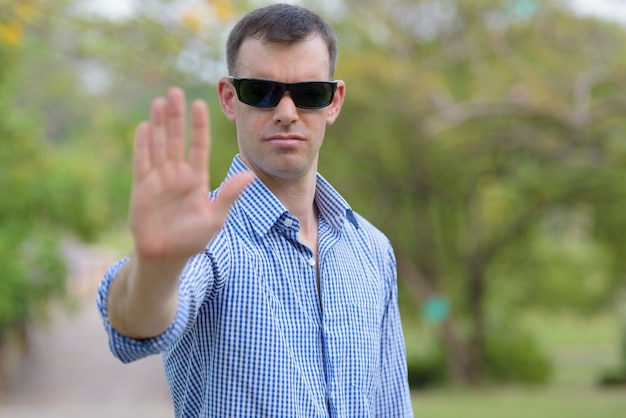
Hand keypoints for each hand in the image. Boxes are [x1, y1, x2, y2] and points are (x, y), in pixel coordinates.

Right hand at [129, 87, 252, 260]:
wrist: (166, 257)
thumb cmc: (192, 240)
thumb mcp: (215, 217)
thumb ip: (229, 194)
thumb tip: (251, 175)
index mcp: (196, 179)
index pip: (199, 146)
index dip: (199, 126)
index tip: (201, 105)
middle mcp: (177, 174)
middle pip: (177, 139)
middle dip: (176, 116)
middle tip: (176, 92)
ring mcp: (159, 179)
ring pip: (159, 145)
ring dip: (159, 124)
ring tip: (160, 101)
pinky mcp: (142, 187)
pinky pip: (142, 161)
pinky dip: (143, 145)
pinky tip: (145, 127)